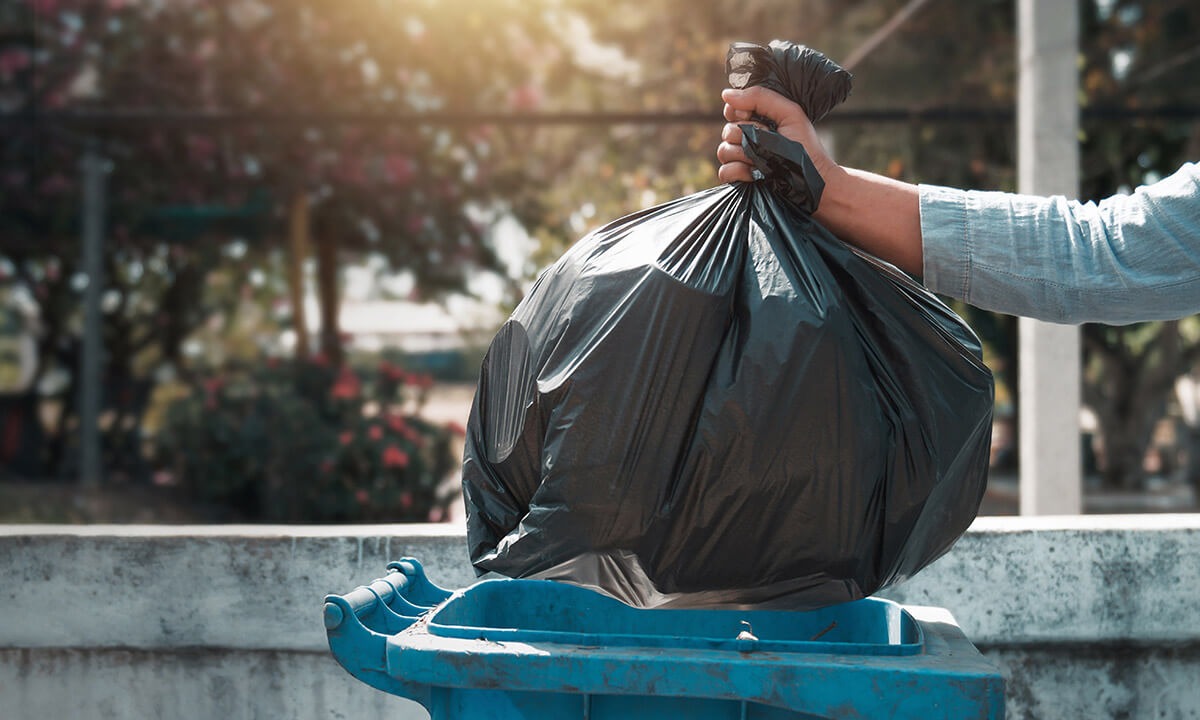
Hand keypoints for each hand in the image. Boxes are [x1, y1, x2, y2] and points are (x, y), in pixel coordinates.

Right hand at [716, 86, 833, 183]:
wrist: (812, 179)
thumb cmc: (805, 146)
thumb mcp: (789, 113)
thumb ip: (760, 97)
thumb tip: (726, 95)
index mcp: (757, 121)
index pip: (732, 110)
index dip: (737, 112)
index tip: (752, 117)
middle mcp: (747, 139)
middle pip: (727, 131)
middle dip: (745, 135)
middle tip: (767, 141)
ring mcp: (742, 160)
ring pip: (723, 151)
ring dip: (742, 154)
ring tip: (762, 159)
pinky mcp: (740, 178)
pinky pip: (724, 171)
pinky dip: (738, 172)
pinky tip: (754, 174)